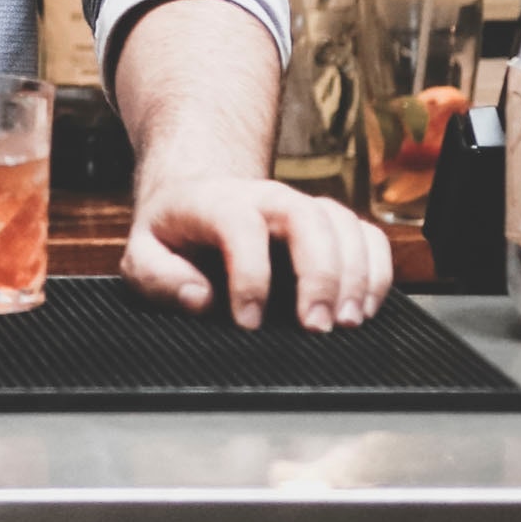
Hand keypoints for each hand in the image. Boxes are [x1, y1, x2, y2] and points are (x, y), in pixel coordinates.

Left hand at [122, 176, 392, 332]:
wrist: (200, 195)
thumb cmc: (174, 232)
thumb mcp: (143, 253)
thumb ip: (158, 276)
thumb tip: (200, 298)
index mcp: (217, 202)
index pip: (241, 226)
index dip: (249, 276)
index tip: (248, 322)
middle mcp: (267, 198)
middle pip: (307, 218)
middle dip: (319, 274)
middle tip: (316, 326)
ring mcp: (304, 206)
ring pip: (343, 225)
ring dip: (355, 275)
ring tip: (348, 323)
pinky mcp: (331, 223)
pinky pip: (367, 236)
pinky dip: (377, 270)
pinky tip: (367, 307)